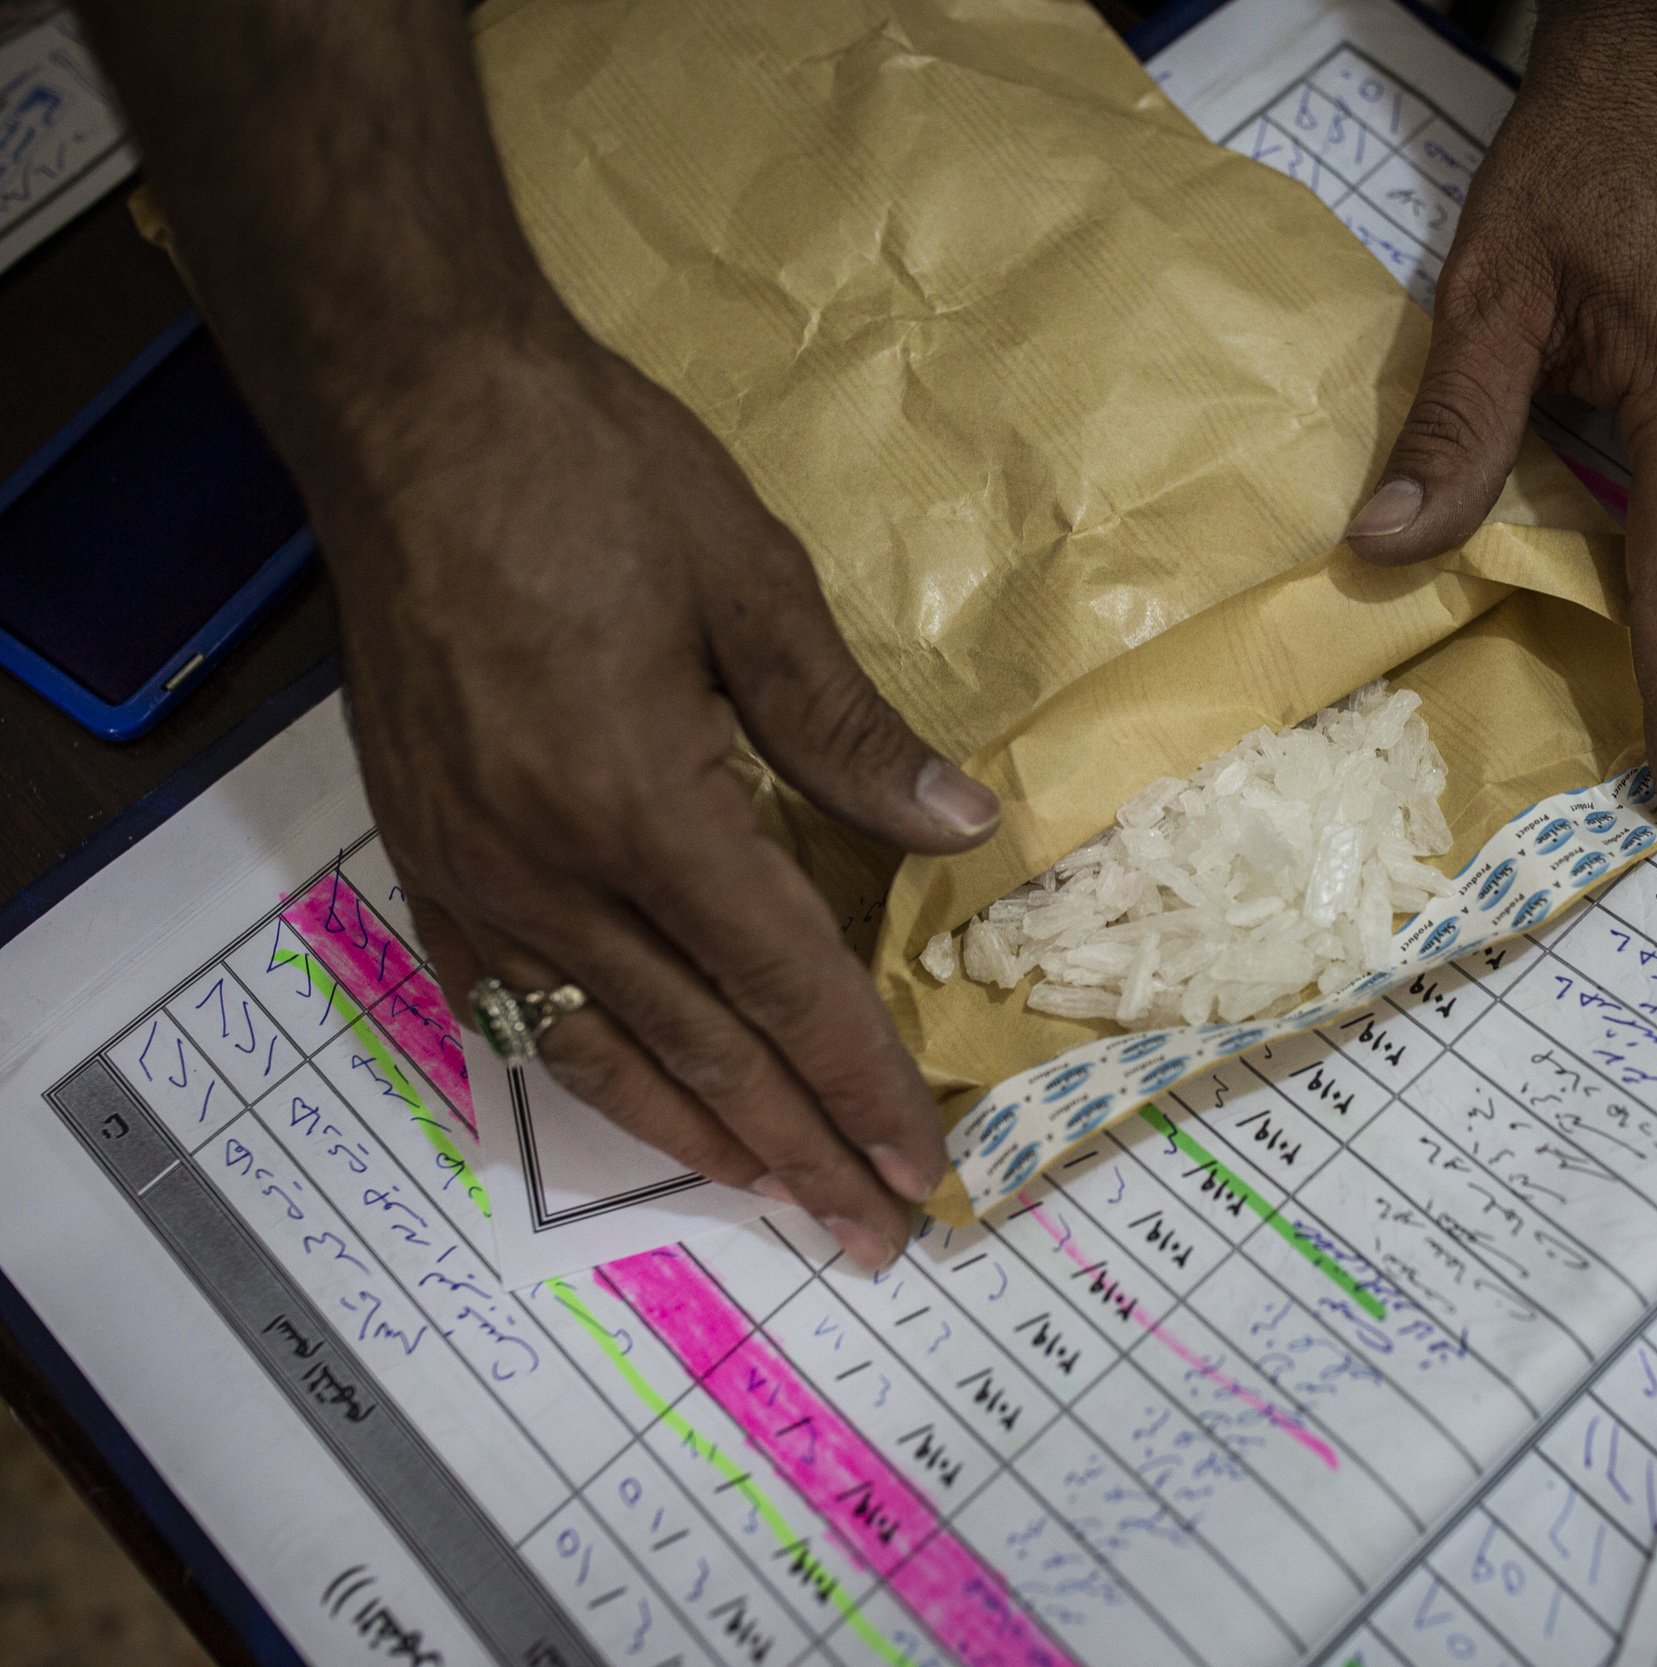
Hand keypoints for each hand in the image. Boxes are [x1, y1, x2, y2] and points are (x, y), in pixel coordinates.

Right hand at [313, 309, 998, 1267]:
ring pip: (595, 1045)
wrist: (409, 408)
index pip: (784, 982)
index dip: (860, 1081)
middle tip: (871, 1229)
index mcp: (643, 804)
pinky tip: (625, 1091)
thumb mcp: (751, 581)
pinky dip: (580, 1060)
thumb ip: (848, 730)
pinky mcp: (421, 847)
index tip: (922, 1166)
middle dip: (797, 1146)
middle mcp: (547, 867)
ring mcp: (470, 869)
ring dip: (693, 1133)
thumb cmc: (592, 474)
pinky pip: (507, 995)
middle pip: (699, 1046)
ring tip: (772, 1196)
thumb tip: (961, 830)